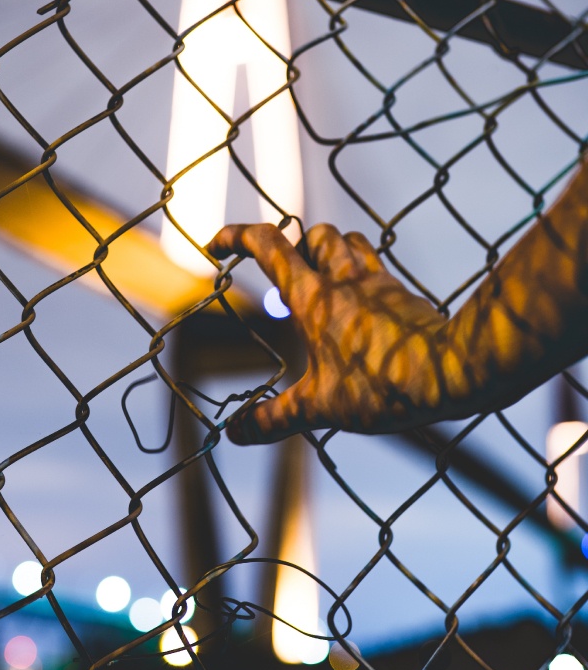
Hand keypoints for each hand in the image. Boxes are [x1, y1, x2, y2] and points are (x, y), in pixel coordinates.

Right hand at [208, 223, 448, 442]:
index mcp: (313, 297)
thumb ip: (274, 418)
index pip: (267, 245)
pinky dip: (360, 275)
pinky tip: (359, 307)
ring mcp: (378, 284)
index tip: (216, 245)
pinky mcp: (404, 297)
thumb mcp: (320, 408)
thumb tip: (234, 433)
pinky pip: (376, 269)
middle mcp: (344, 279)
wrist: (453, 372)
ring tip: (318, 283)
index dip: (235, 237)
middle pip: (313, 235)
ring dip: (328, 252)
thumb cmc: (382, 385)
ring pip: (348, 242)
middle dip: (292, 246)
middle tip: (283, 278)